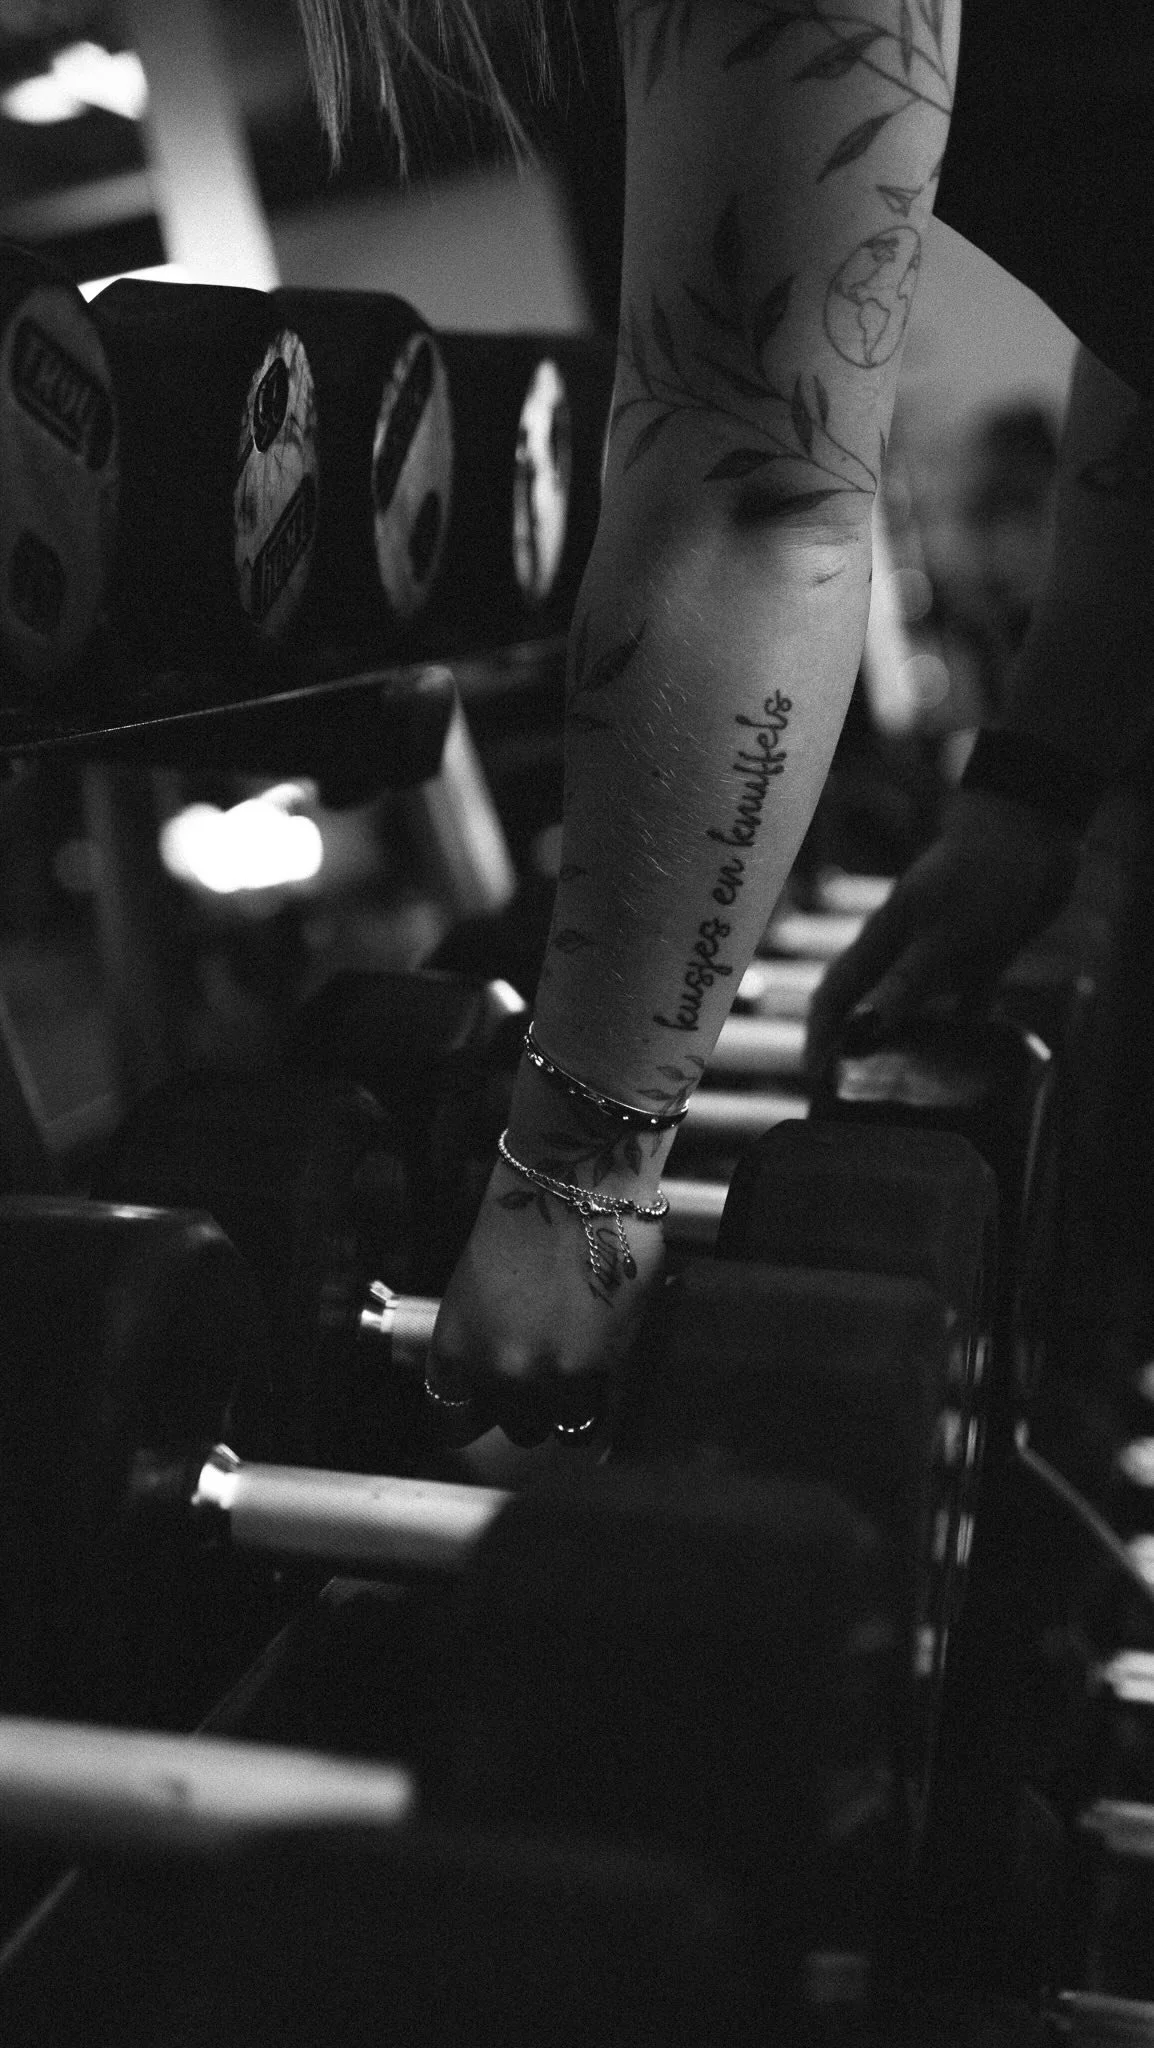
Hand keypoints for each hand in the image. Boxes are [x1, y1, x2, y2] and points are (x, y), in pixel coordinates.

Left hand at [423, 1144, 667, 1449]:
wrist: (574, 1189)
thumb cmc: (520, 1221)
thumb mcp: (473, 1290)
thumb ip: (481, 1344)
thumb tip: (495, 1375)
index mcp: (455, 1351)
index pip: (450, 1423)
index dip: (470, 1417)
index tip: (482, 1411)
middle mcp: (500, 1373)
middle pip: (513, 1427)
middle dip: (525, 1406)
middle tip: (539, 1373)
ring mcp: (553, 1376)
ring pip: (558, 1425)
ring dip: (564, 1404)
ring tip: (573, 1366)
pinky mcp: (603, 1367)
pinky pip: (597, 1406)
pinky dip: (598, 1389)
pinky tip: (599, 1359)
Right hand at [805, 788, 1079, 1074]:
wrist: (1031, 832)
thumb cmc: (982, 874)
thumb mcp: (944, 933)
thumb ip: (907, 981)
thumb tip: (865, 1031)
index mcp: (883, 938)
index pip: (835, 994)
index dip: (819, 1033)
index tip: (813, 1076)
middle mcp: (905, 948)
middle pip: (864, 1002)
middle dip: (849, 1042)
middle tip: (849, 1089)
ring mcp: (941, 950)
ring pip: (911, 1005)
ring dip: (903, 1040)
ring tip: (902, 1083)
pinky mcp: (980, 954)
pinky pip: (965, 1001)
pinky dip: (962, 1027)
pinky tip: (968, 1056)